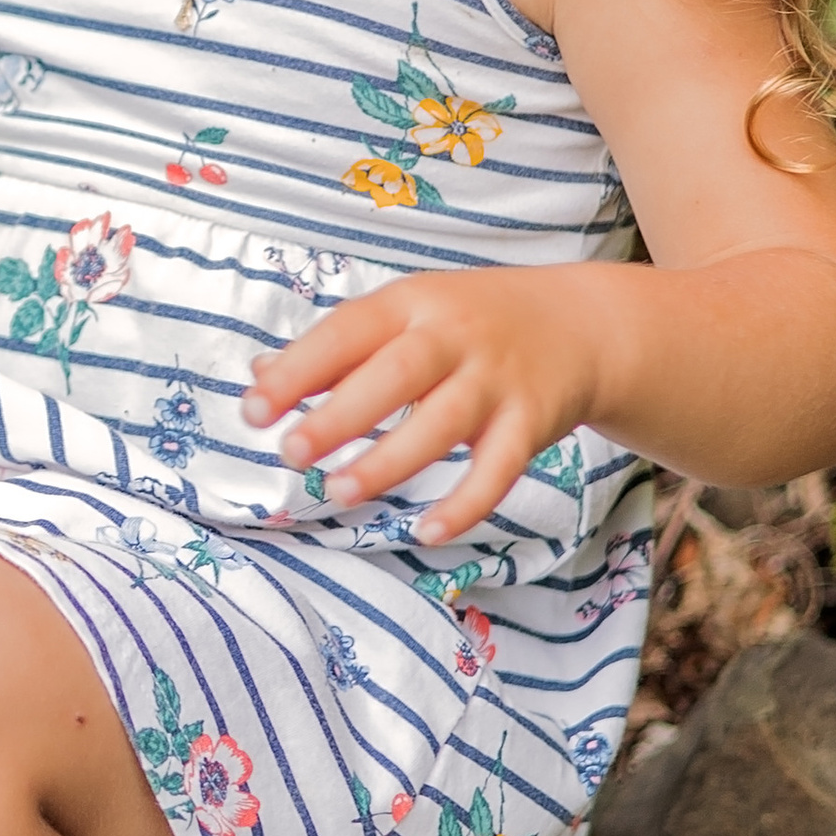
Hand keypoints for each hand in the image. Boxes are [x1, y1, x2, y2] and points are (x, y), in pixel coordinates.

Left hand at [240, 266, 608, 543]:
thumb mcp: (407, 313)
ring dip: (389, 461)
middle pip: (394, 376)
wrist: (582, 324)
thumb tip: (259, 375)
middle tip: (291, 453)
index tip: (252, 409)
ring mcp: (497, 380)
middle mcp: (455, 337)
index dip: (297, 371)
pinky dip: (465, 504)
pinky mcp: (532, 423)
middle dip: (340, 416)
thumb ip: (338, 347)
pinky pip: (498, 469)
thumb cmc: (471, 323)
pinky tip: (426, 531)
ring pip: (442, 424)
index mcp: (412, 303)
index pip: (346, 332)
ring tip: (339, 492)